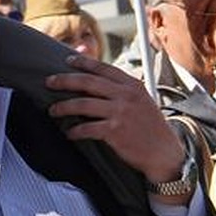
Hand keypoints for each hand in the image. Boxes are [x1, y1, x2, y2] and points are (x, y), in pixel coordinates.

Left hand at [47, 55, 187, 187]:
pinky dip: (75, 131)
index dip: (82, 63)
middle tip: (48, 82)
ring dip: (63, 107)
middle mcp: (126, 96)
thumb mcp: (141, 100)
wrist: (166, 154)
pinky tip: (69, 133)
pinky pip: (87, 128)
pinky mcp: (115, 131)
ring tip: (52, 110)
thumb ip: (121, 88)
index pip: (102, 68)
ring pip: (82, 104)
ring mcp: (120, 113)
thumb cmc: (150, 127)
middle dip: (64, 80)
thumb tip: (97, 76)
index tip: (66, 60)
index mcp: (132, 85)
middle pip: (87, 82)